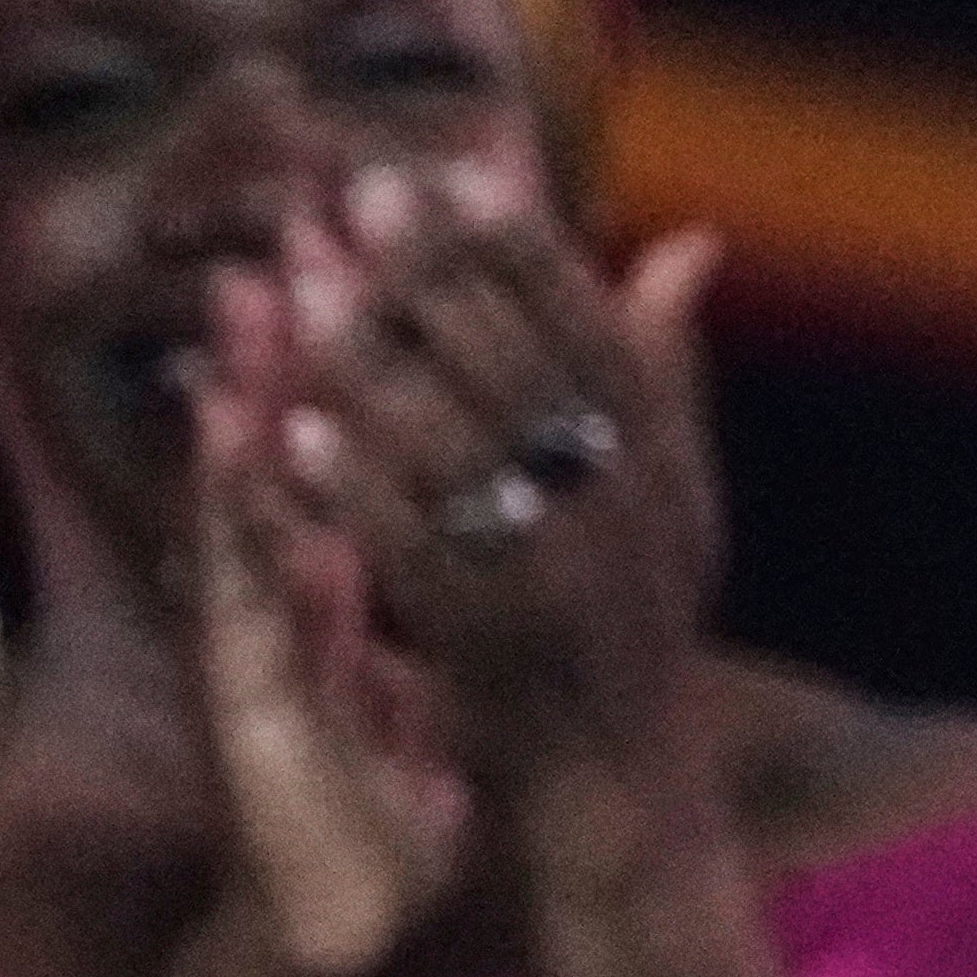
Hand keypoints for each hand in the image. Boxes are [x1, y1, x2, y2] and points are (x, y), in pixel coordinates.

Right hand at [185, 295, 473, 976]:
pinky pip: (263, 638)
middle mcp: (279, 594)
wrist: (339, 913)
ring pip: (247, 522)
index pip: (329, 436)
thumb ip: (418, 551)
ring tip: (244, 342)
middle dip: (282, 351)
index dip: (344, 344)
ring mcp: (256, 651)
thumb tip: (443, 462)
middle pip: (276, 456)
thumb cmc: (377, 773)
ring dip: (243, 435)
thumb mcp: (413, 645)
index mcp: (325, 567)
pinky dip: (276, 581)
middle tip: (285, 242)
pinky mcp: (256, 720)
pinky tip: (289, 523)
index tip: (362, 254)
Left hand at [263, 159, 730, 812]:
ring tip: (306, 287)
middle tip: (361, 193)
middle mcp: (630, 515)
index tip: (458, 165)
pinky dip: (356, 490)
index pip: (594, 331)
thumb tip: (687, 239)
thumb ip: (666, 376)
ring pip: (461, 452)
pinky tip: (289, 433)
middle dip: (436, 277)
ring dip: (379, 364)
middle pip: (522, 371)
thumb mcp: (671, 504)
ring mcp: (566, 584)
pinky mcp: (498, 651)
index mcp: (664, 468)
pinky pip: (416, 555)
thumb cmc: (634, 644)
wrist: (626, 811)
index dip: (525, 247)